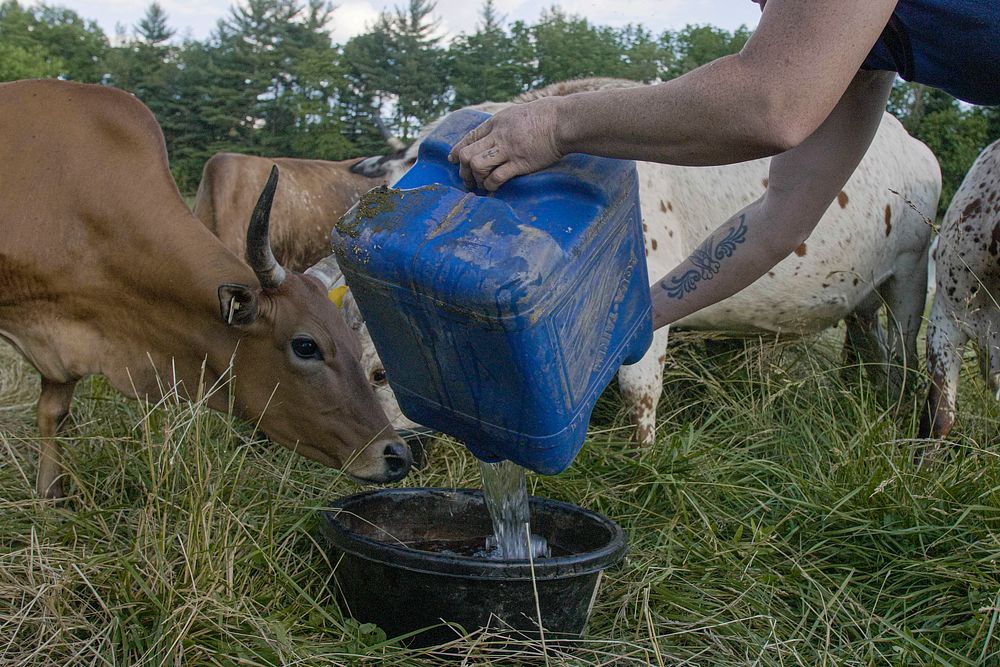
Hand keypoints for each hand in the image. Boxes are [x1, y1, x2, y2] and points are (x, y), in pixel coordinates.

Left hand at [448, 97, 562, 190]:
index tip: (453, 159)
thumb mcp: (516, 114)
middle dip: (463, 170)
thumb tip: (495, 135)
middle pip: (467, 154)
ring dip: (476, 178)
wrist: (562, 121)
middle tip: (468, 179)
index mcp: (496, 122)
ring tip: (481, 184)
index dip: (457, 150)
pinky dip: (490, 185)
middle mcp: (498, 136)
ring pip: (477, 165)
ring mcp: (508, 150)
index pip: (469, 137)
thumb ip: (503, 125)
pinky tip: (493, 187)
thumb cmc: (544, 116)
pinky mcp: (520, 163)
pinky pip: (496, 177)